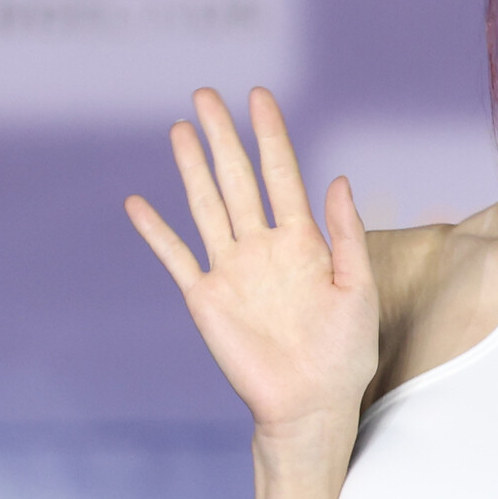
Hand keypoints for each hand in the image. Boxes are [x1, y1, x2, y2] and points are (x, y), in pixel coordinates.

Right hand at [125, 87, 379, 438]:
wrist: (310, 404)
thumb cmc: (344, 354)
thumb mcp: (358, 289)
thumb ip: (347, 235)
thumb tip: (338, 179)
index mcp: (303, 242)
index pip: (282, 175)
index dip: (271, 135)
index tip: (259, 96)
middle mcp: (263, 248)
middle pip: (237, 179)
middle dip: (222, 137)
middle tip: (205, 94)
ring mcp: (232, 270)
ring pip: (206, 206)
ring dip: (192, 168)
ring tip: (178, 129)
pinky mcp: (205, 298)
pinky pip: (176, 256)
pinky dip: (156, 231)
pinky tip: (138, 203)